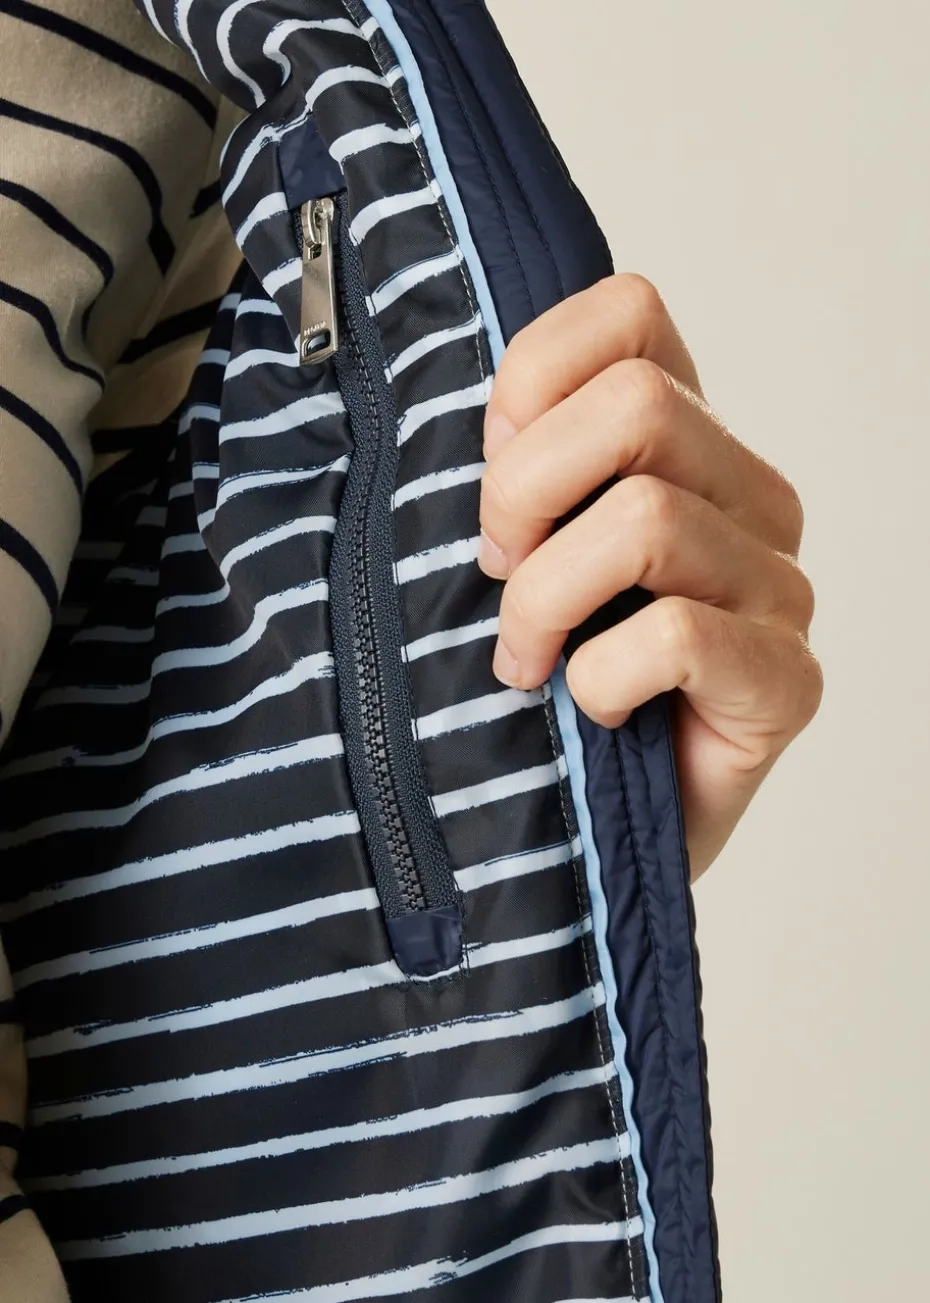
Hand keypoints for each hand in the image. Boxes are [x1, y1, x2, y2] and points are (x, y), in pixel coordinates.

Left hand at [477, 275, 822, 879]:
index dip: (531, 380)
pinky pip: (676, 634)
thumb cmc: (544, 679)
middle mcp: (750, 499)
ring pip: (645, 519)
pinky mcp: (787, 681)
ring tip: (526, 657)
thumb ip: (512, 468)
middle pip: (636, 408)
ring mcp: (778, 589)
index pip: (630, 315)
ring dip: (544, 600)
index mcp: (687, 443)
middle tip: (497, 576)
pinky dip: (597, 678)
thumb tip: (469, 422)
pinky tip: (586, 709)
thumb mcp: (512, 548)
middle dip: (522, 494)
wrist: (591, 828)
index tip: (489, 468)